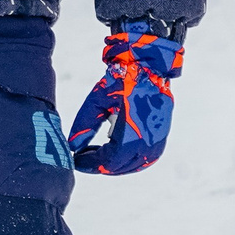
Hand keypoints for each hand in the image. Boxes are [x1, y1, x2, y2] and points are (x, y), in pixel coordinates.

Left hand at [68, 23, 182, 174]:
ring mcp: (158, 140)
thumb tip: (72, 147)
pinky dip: (128, 160)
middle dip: (100, 166)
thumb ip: (84, 126)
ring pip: (134, 165)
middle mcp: (148, 141)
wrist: (147, 68)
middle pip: (120, 166)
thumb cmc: (120, 82)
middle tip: (83, 159)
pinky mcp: (162, 136)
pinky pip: (145, 158)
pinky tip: (113, 152)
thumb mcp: (96, 102)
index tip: (75, 160)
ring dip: (114, 165)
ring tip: (96, 155)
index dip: (90, 163)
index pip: (108, 160)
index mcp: (132, 133)